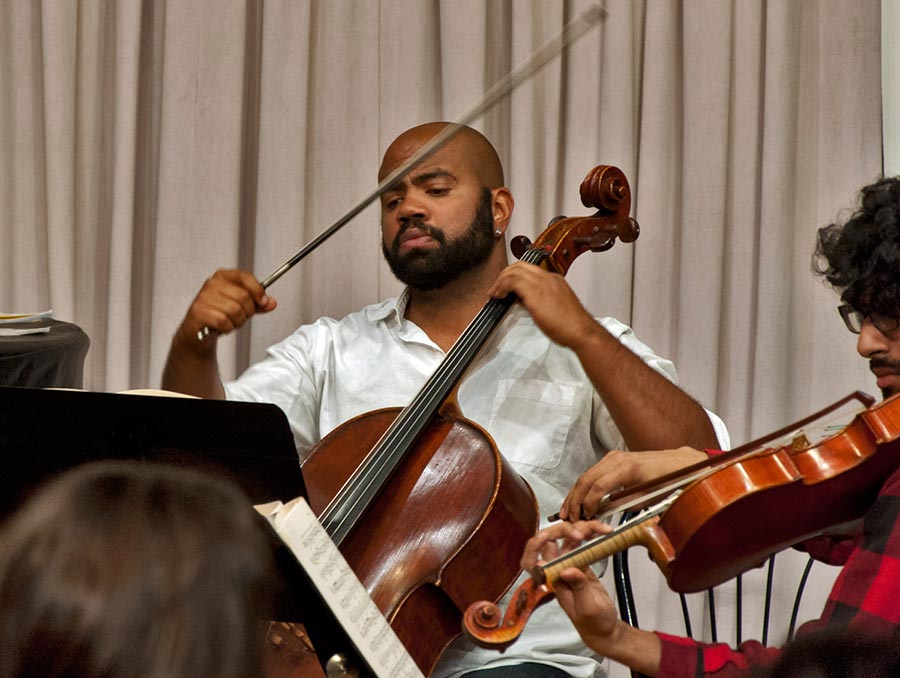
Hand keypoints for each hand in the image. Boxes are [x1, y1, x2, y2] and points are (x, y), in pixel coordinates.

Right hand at [176, 269, 276, 349]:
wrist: (197, 332)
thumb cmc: (218, 315)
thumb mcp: (241, 306)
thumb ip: (257, 303)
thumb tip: (271, 303)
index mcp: (222, 277)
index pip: (244, 276)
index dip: (257, 290)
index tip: (263, 301)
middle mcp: (212, 284)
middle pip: (243, 296)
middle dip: (248, 311)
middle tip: (241, 316)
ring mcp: (204, 297)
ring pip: (235, 310)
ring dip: (237, 321)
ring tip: (230, 322)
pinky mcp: (199, 312)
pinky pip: (224, 322)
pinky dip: (227, 328)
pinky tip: (222, 327)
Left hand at [488, 262, 595, 347]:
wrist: (581, 331)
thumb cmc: (570, 325)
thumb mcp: (553, 308)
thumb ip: (537, 300)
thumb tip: (521, 299)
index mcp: (554, 280)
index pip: (529, 270)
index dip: (514, 276)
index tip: (506, 286)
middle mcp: (548, 278)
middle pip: (520, 265)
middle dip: (505, 274)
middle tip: (497, 287)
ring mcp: (542, 283)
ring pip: (515, 270)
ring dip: (501, 281)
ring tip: (494, 292)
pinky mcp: (535, 292)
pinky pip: (512, 281)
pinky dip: (501, 286)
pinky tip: (498, 295)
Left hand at [521, 520, 620, 645]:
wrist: (605, 626)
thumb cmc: (592, 622)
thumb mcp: (586, 607)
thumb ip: (577, 587)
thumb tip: (565, 569)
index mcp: (550, 581)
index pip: (532, 559)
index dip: (536, 545)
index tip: (548, 536)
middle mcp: (556, 569)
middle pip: (551, 540)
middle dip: (564, 531)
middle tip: (581, 534)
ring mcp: (568, 563)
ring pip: (568, 538)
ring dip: (582, 529)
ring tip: (599, 530)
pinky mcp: (581, 561)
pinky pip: (582, 542)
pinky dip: (591, 534)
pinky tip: (600, 532)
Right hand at [559, 446, 706, 520]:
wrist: (677, 464)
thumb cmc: (667, 482)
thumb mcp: (646, 499)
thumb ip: (622, 505)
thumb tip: (601, 513)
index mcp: (628, 469)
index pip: (599, 487)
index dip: (588, 503)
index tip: (584, 517)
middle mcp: (617, 459)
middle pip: (587, 479)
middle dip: (575, 500)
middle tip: (568, 517)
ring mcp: (613, 457)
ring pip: (586, 475)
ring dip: (574, 493)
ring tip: (567, 510)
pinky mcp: (612, 458)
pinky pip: (592, 473)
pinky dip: (582, 486)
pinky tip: (577, 498)